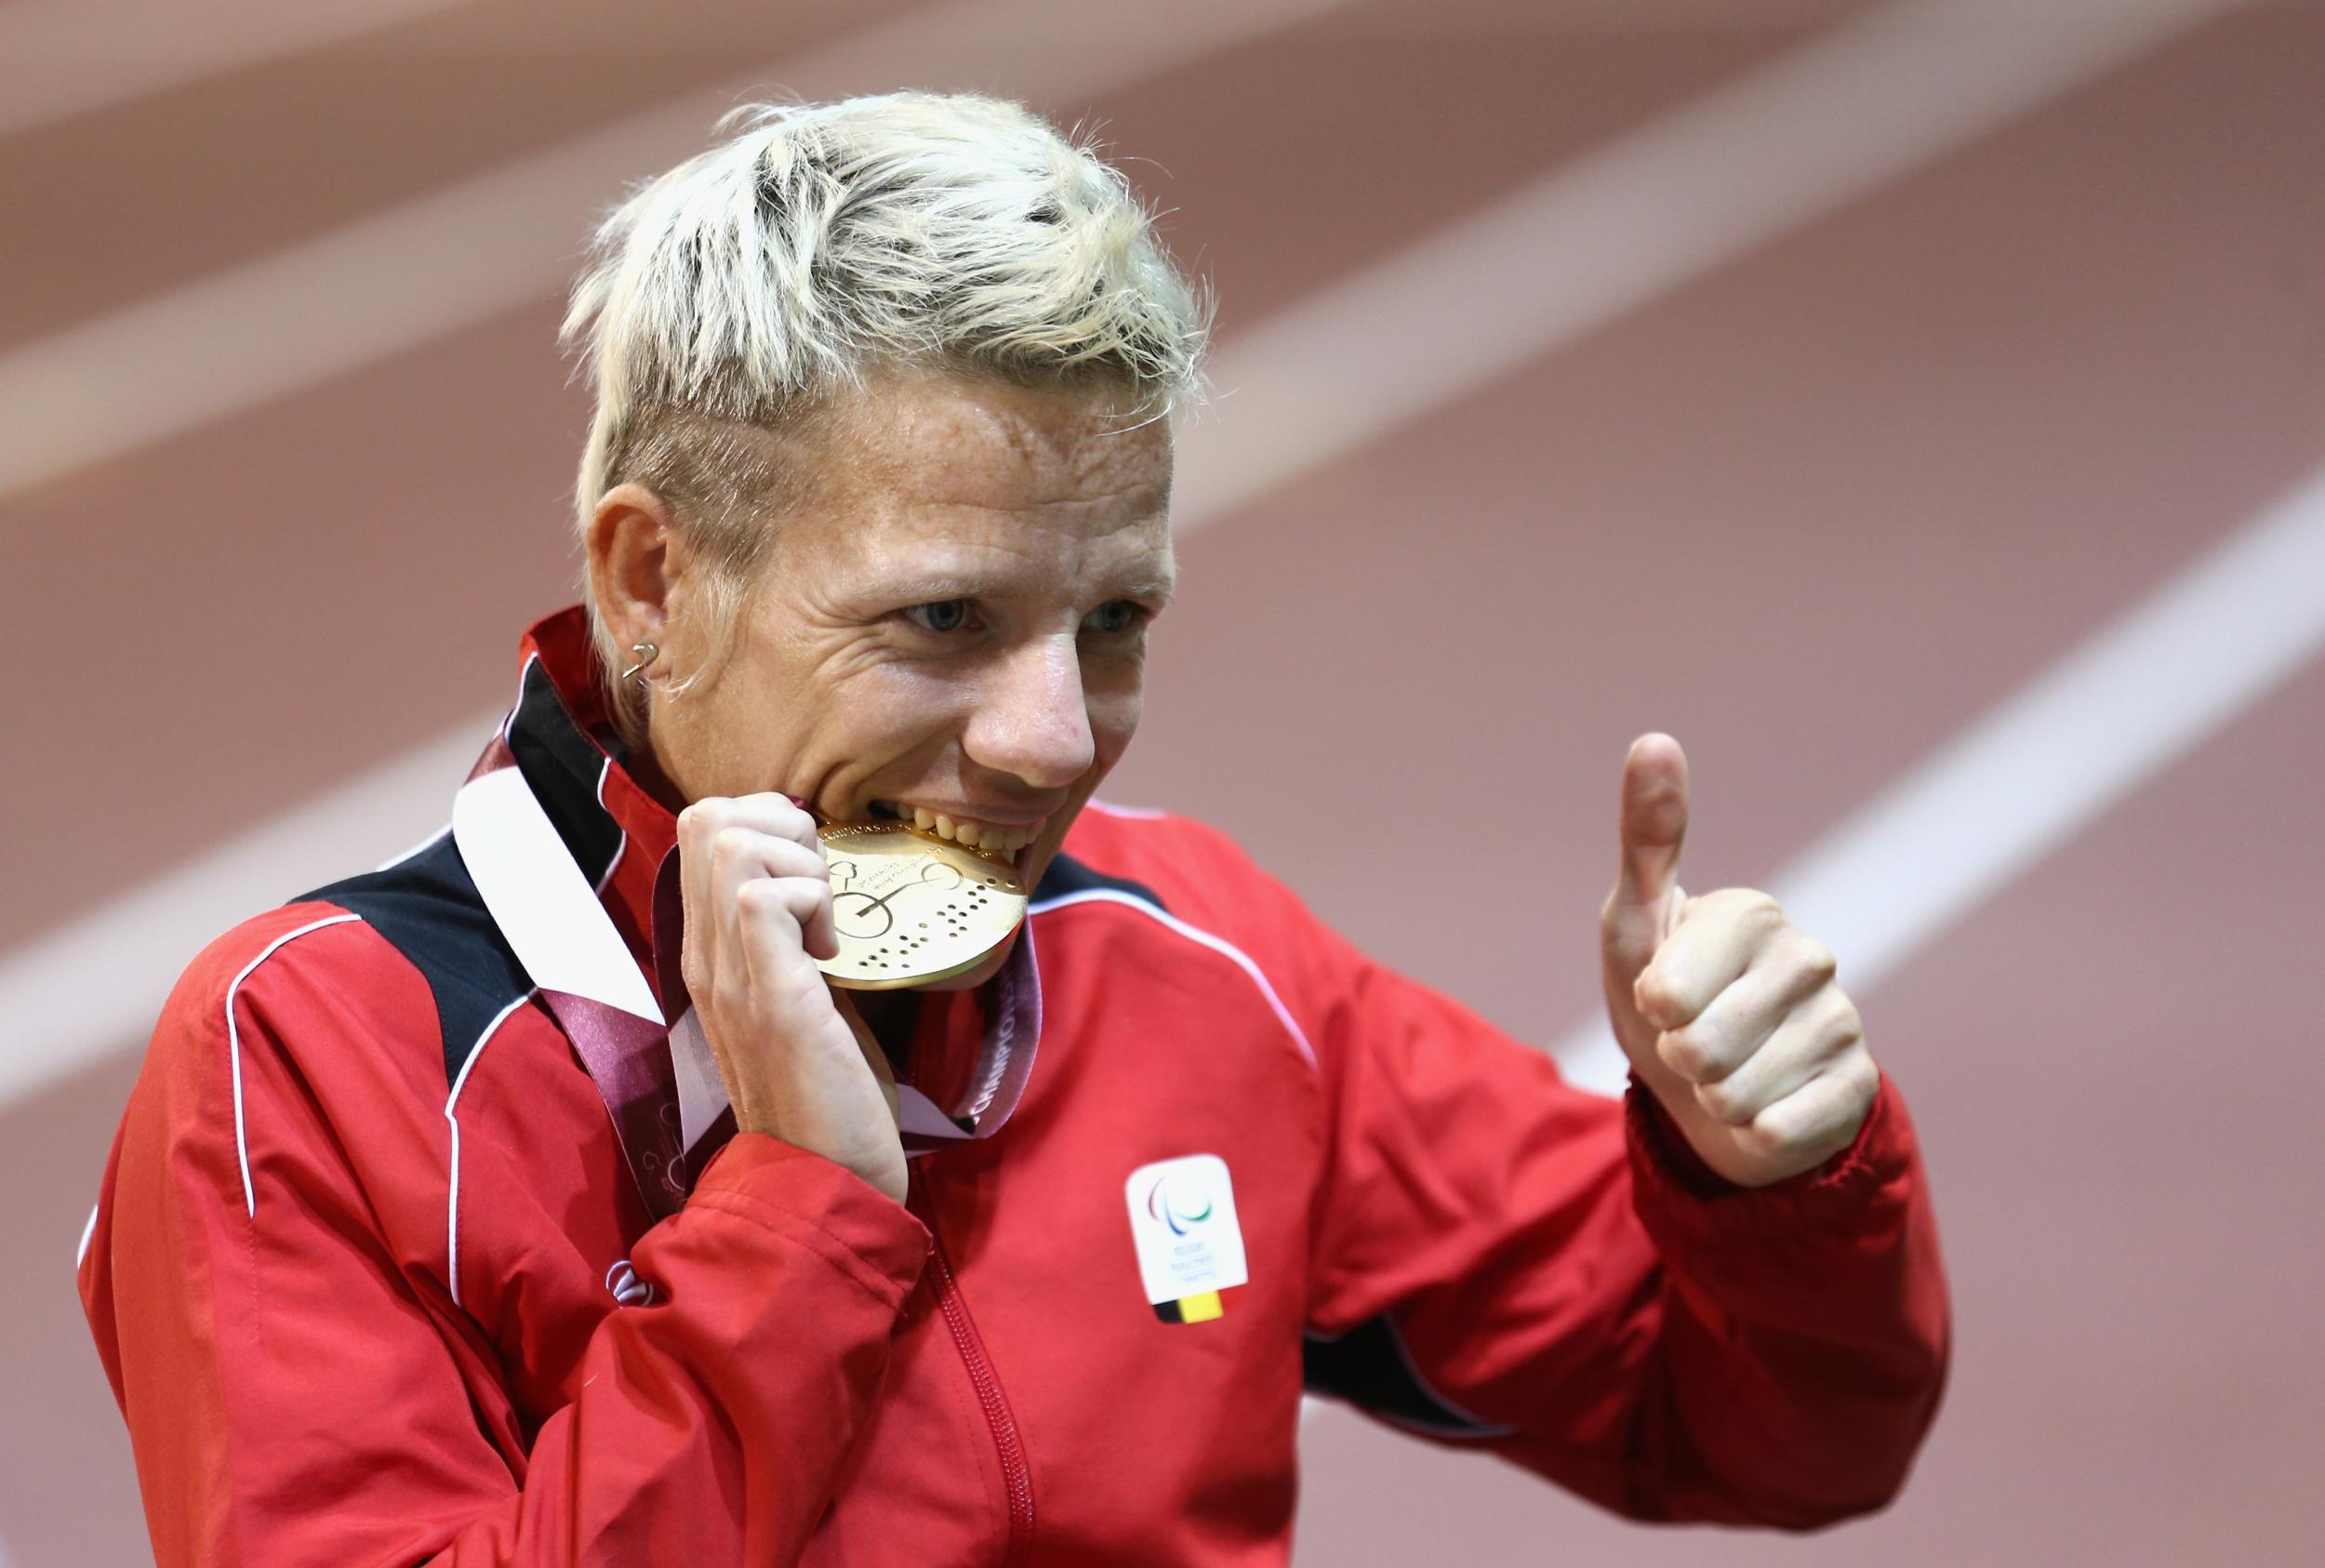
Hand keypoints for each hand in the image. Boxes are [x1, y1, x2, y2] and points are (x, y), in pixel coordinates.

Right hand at [676, 794, 905, 1203]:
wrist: (823, 1183)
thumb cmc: (826, 1093)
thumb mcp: (797, 995)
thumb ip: (790, 941)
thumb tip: (816, 881)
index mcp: (709, 954)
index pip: (700, 829)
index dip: (766, 822)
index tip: (812, 879)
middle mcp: (705, 958)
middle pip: (707, 818)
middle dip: (782, 826)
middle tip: (820, 890)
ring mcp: (730, 978)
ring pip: (731, 843)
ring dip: (799, 863)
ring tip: (825, 925)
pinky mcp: (771, 999)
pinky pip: (766, 898)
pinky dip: (812, 900)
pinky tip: (833, 953)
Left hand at [1598, 735, 1878, 1187]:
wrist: (1714, 1090)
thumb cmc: (1663, 1000)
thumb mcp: (1634, 924)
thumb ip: (1646, 838)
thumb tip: (1655, 737)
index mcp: (1751, 912)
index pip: (1670, 991)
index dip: (1652, 1009)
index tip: (1661, 996)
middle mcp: (1808, 957)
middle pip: (1703, 1048)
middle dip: (1681, 1061)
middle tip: (1692, 1044)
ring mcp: (1841, 1020)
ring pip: (1739, 1095)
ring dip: (1715, 1100)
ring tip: (1726, 1074)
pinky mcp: (1858, 1086)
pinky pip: (1781, 1130)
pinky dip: (1755, 1133)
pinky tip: (1765, 1106)